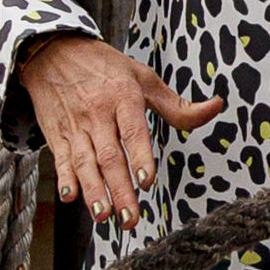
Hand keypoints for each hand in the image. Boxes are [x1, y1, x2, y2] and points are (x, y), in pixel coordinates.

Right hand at [17, 34, 223, 228]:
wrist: (53, 51)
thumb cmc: (105, 67)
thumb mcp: (143, 78)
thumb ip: (177, 104)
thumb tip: (216, 106)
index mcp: (123, 98)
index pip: (133, 131)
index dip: (140, 157)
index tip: (146, 181)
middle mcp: (98, 114)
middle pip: (110, 156)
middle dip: (120, 189)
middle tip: (130, 218)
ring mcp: (76, 126)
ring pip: (85, 163)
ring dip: (94, 191)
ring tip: (103, 215)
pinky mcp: (57, 134)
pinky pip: (61, 159)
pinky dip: (64, 179)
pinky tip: (71, 197)